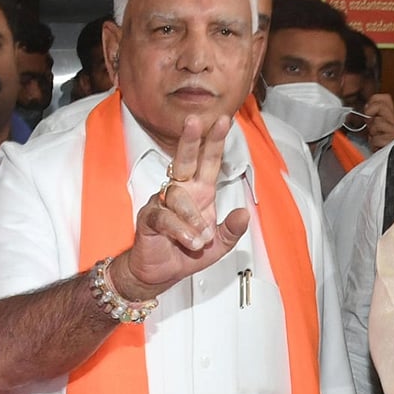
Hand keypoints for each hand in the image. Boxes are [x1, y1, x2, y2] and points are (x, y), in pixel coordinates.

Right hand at [111, 115, 249, 299]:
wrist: (161, 273)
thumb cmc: (187, 253)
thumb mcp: (220, 245)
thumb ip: (233, 230)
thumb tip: (244, 213)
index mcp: (201, 192)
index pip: (209, 161)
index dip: (215, 142)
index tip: (223, 120)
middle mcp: (182, 192)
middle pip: (185, 160)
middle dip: (192, 140)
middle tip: (196, 121)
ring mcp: (163, 202)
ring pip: (178, 196)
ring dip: (193, 218)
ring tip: (201, 239)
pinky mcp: (149, 217)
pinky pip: (164, 218)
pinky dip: (180, 230)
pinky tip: (189, 241)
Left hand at [364, 93, 393, 150]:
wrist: (389, 159)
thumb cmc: (381, 145)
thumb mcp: (374, 127)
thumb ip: (371, 117)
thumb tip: (364, 109)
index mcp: (390, 117)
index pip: (385, 98)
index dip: (374, 101)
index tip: (368, 111)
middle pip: (381, 106)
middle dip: (372, 115)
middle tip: (371, 124)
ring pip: (377, 123)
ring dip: (372, 133)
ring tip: (376, 138)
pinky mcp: (392, 141)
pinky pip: (377, 138)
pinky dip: (374, 143)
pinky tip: (378, 146)